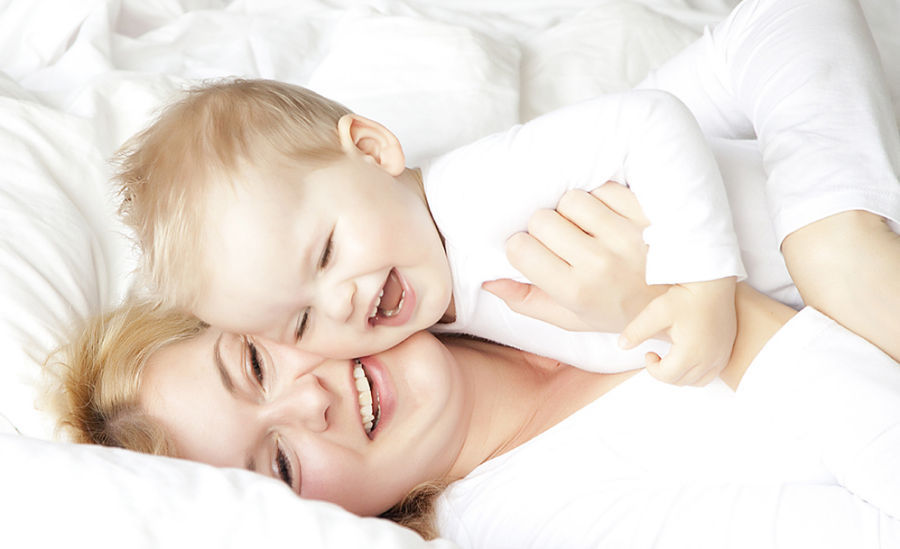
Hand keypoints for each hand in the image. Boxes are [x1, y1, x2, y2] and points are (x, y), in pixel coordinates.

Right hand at [483, 183, 665, 332]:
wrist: (687, 300)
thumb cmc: (623, 310)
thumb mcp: (574, 319)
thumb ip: (529, 303)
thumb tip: (489, 282)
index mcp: (578, 291)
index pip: (520, 250)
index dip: (521, 248)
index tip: (533, 252)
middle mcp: (600, 263)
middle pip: (541, 220)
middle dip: (544, 227)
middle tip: (561, 239)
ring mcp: (625, 235)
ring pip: (570, 199)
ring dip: (571, 209)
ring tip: (585, 225)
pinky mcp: (646, 212)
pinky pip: (603, 188)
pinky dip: (600, 198)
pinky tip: (608, 216)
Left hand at [620, 277, 736, 385]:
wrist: (713, 283)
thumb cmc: (685, 297)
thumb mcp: (656, 312)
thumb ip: (637, 331)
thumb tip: (621, 346)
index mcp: (691, 353)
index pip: (666, 376)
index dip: (652, 368)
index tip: (648, 353)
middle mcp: (709, 359)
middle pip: (680, 381)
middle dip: (664, 372)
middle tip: (657, 356)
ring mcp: (720, 356)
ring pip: (696, 381)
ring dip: (680, 375)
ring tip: (671, 358)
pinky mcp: (727, 351)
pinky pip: (711, 374)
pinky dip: (697, 373)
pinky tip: (688, 357)